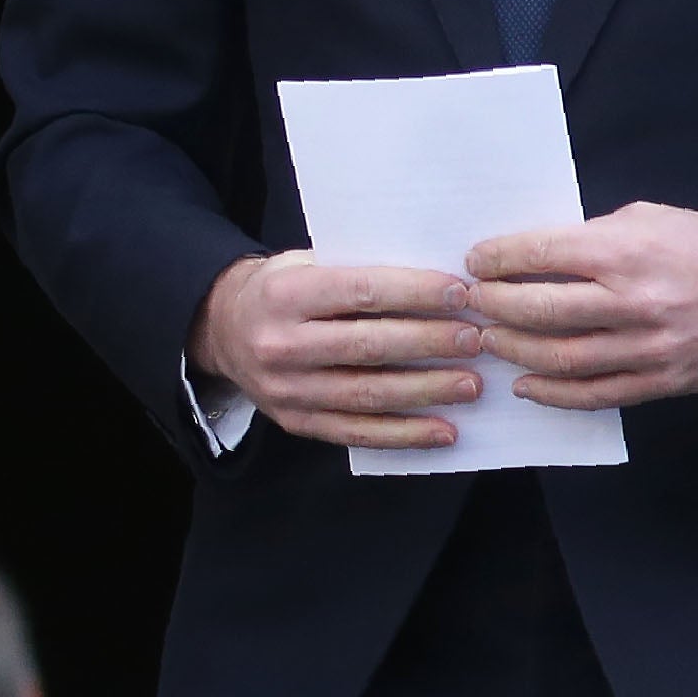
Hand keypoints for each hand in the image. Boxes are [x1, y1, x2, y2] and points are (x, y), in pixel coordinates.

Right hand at [188, 250, 484, 450]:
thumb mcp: (306, 263)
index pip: (360, 292)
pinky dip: (405, 433)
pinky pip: (358, 432)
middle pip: (369, 346)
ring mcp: (286, 389)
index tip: (459, 294)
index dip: (414, 293)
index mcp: (285, 294)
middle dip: (429, 343)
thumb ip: (357, 271)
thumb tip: (435, 282)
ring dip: (426, 391)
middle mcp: (280, 344)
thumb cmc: (281, 288)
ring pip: (368, 394)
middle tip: (475, 339)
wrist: (222, 328)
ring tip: (471, 383)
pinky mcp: (296, 422)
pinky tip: (445, 431)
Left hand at [466, 204, 697, 409]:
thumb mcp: (646, 219)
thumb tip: (533, 256)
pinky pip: (593, 395)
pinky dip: (551, 393)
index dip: (497, 259)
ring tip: (489, 339)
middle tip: (471, 302)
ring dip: (513, 350)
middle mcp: (633, 301)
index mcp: (626, 250)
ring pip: (559, 358)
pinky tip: (525, 384)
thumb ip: (591, 238)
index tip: (475, 261)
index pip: (541, 254)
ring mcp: (646, 348)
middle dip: (494, 306)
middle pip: (540, 310)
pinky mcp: (659, 382)